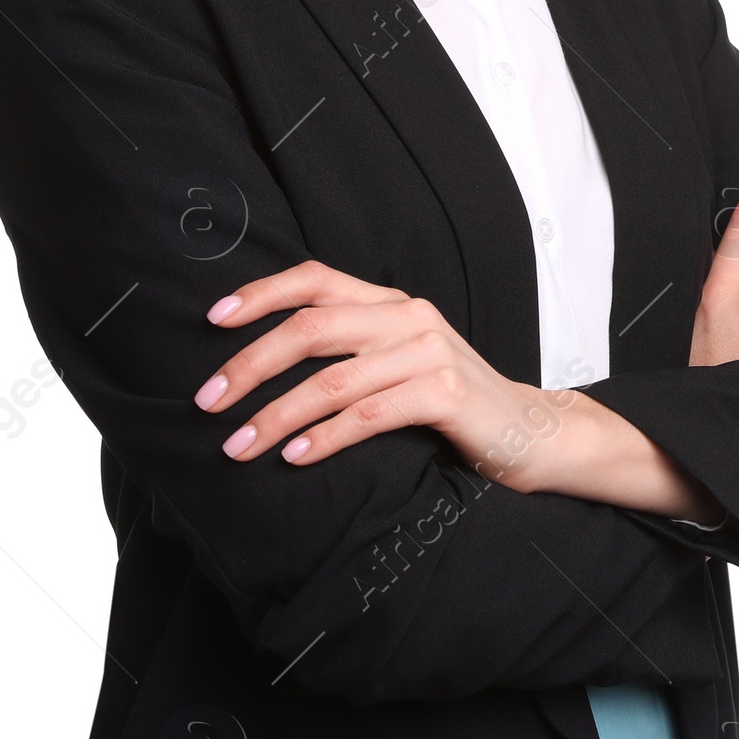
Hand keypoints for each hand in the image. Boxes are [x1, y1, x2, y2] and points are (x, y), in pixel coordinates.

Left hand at [194, 260, 560, 489]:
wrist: (531, 432)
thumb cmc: (450, 405)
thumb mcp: (397, 363)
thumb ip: (350, 351)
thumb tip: (263, 362)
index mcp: (390, 303)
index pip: (316, 279)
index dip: (260, 294)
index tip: (212, 320)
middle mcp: (408, 316)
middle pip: (312, 327)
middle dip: (250, 363)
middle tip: (207, 402)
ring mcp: (430, 351)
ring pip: (333, 378)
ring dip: (276, 415)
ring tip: (238, 446)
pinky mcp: (446, 392)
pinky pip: (369, 414)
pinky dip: (325, 438)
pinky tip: (294, 458)